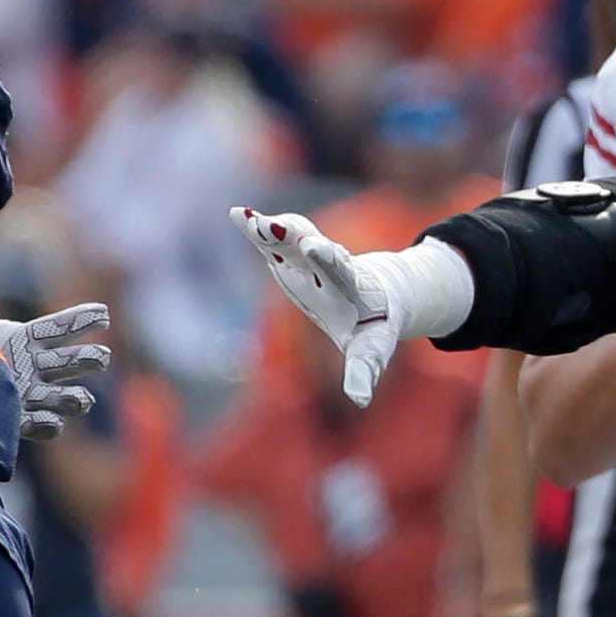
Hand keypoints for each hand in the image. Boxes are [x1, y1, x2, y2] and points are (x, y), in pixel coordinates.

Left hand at [0, 301, 110, 440]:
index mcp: (28, 340)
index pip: (61, 327)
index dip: (82, 319)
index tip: (103, 313)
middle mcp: (38, 368)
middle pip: (75, 362)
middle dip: (91, 359)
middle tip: (102, 356)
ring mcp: (34, 396)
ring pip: (68, 398)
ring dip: (77, 398)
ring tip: (83, 398)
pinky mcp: (23, 422)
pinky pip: (46, 426)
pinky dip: (50, 423)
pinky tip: (51, 420)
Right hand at [237, 207, 397, 405]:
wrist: (377, 295)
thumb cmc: (372, 327)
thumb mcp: (371, 351)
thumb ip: (364, 371)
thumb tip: (360, 400)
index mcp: (350, 285)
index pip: (338, 269)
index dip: (326, 257)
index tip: (313, 247)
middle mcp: (329, 264)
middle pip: (310, 244)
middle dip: (294, 235)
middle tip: (275, 225)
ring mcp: (308, 256)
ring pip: (290, 235)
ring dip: (270, 227)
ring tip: (243, 217)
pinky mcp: (292, 256)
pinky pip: (276, 238)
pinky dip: (259, 228)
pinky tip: (238, 216)